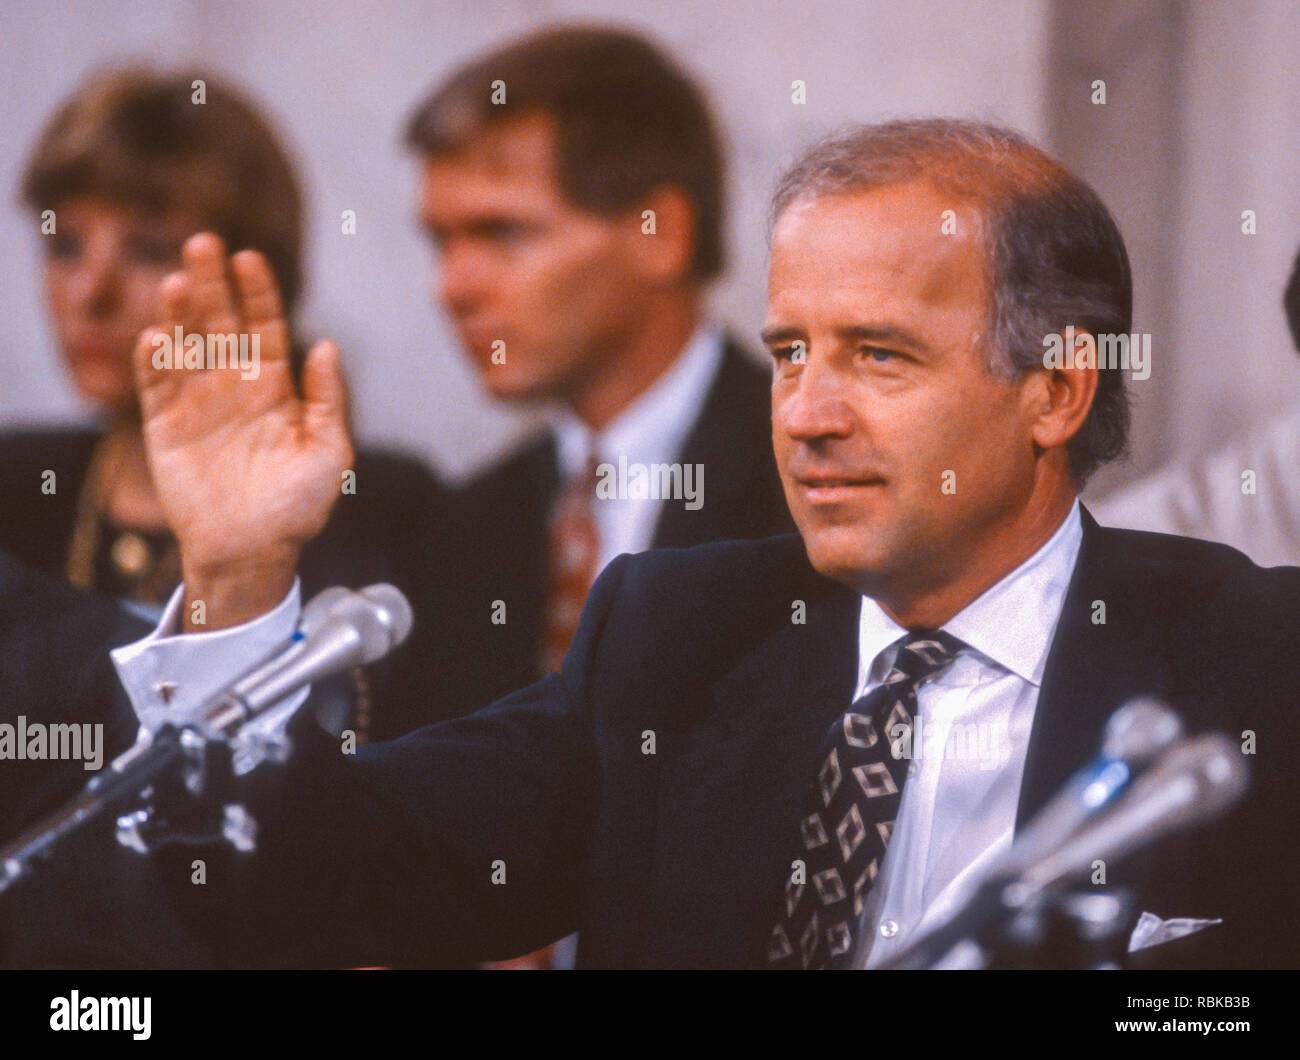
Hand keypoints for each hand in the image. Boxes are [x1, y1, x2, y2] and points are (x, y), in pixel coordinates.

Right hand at [134, 233, 352, 629]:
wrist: (254, 551)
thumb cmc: (298, 506)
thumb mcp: (327, 452)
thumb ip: (326, 401)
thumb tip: (326, 345)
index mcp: (274, 387)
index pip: (264, 328)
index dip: (256, 293)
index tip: (249, 258)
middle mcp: (233, 387)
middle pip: (219, 323)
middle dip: (210, 284)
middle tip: (202, 243)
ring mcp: (197, 403)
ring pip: (185, 346)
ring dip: (178, 314)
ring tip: (175, 281)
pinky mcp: (164, 427)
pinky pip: (156, 386)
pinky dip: (153, 362)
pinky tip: (156, 338)